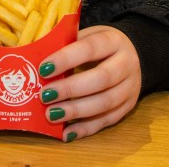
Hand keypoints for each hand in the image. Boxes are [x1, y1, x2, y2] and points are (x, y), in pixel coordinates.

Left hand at [38, 25, 141, 141]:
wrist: (134, 54)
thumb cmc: (100, 46)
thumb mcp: (87, 36)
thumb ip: (66, 46)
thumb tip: (34, 60)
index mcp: (113, 41)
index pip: (90, 48)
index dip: (66, 59)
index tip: (43, 69)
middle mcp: (127, 63)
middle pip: (101, 78)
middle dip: (70, 89)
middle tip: (44, 96)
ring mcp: (131, 87)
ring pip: (106, 103)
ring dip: (76, 111)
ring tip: (51, 115)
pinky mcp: (129, 106)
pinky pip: (108, 120)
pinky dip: (86, 128)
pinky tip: (66, 133)